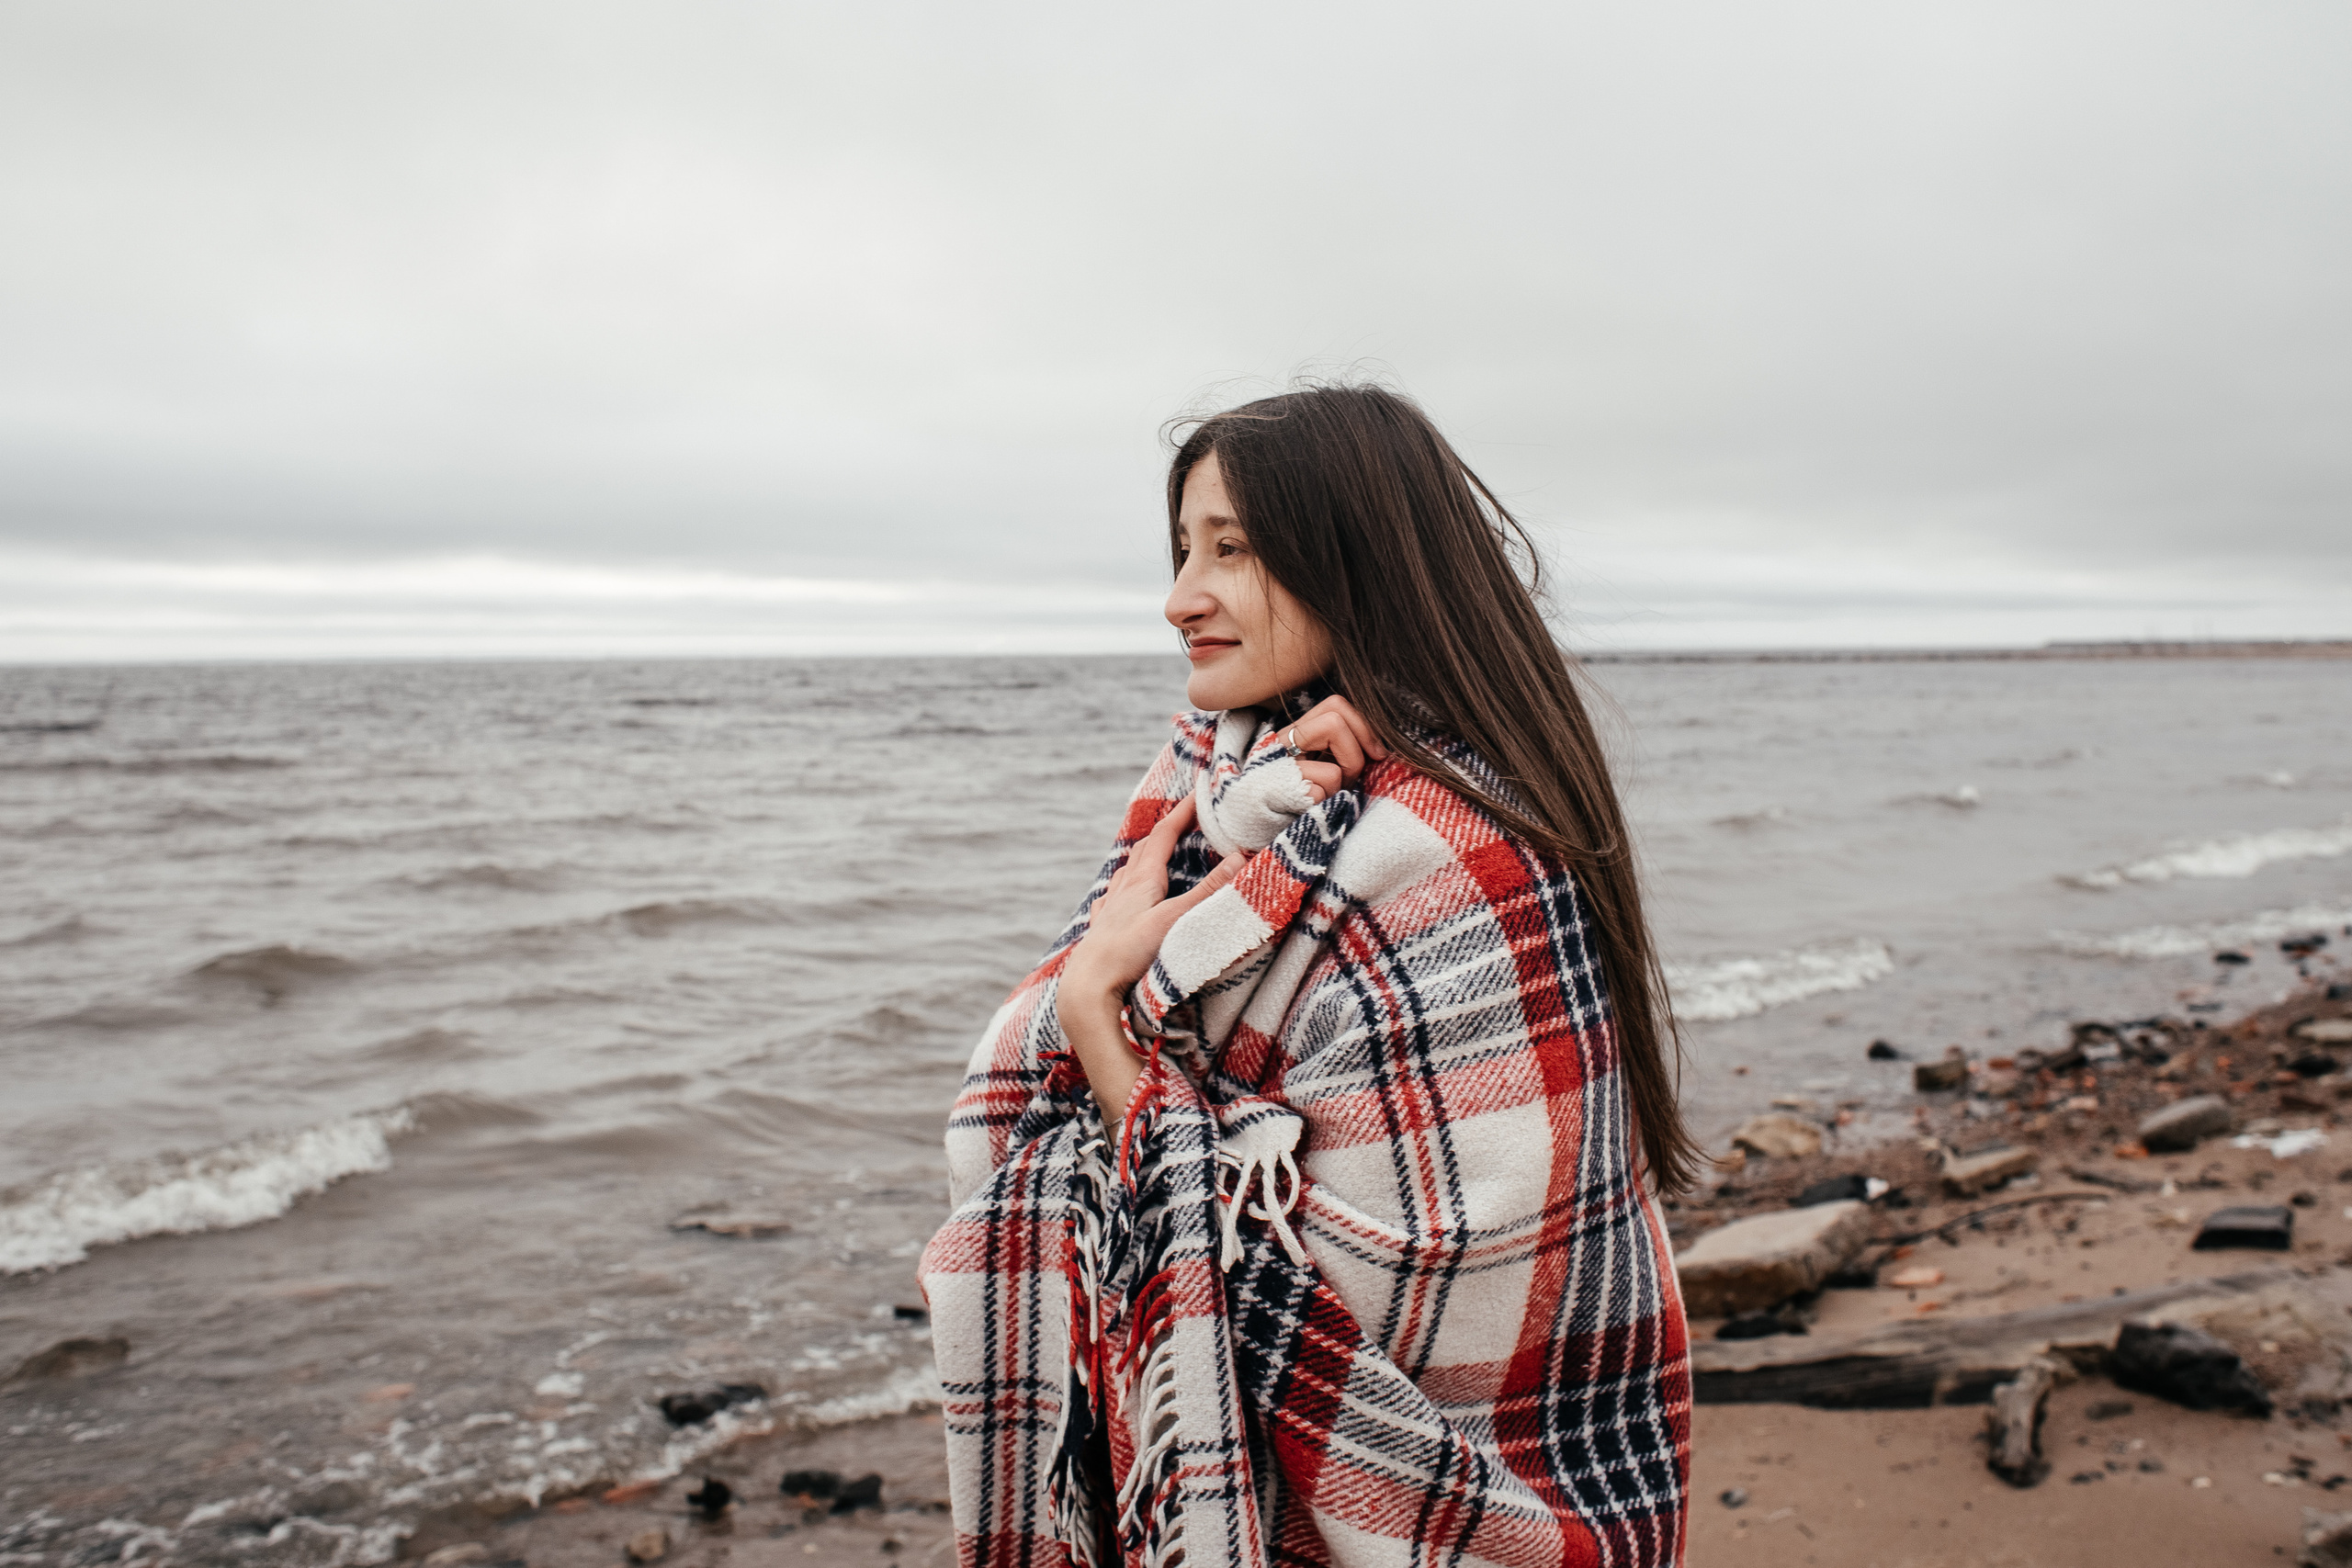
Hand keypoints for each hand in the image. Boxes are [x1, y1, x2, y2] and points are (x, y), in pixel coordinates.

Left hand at [1061, 795, 1235, 1002]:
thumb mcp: (1176, 920)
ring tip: (1152, 853)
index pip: (1164, 835)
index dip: (1182, 813)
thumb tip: (1240, 857)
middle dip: (1164, 831)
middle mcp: (1123, 889)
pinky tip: (1116, 895)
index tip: (1199, 794)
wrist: (1088, 989)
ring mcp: (1110, 909)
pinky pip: (1111, 898)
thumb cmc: (1130, 953)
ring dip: (1142, 857)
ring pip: (1126, 872)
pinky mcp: (1102, 930)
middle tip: (1182, 821)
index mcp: (1142, 881)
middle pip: (1143, 849)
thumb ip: (1208, 891)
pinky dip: (1121, 888)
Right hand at [1277, 695, 1389, 801]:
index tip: (1376, 753)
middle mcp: (1283, 741)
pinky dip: (1330, 799)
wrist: (1269, 839)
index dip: (1363, 726)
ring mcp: (1280, 762)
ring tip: (1329, 794)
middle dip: (1356, 746)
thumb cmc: (1304, 806)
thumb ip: (1339, 750)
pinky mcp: (1282, 784)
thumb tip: (1380, 746)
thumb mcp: (1323, 772)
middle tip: (1352, 775)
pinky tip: (1315, 808)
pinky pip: (1327, 780)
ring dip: (1343, 774)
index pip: (1335, 705)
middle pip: (1335, 714)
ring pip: (1333, 736)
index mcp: (1295, 735)